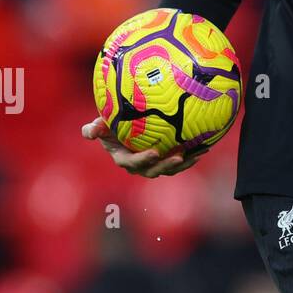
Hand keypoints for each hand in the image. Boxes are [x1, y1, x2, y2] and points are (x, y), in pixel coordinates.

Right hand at [81, 117, 207, 177]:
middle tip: (178, 157)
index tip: (154, 152)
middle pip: (153, 170)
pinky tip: (203, 147)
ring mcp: (153, 164)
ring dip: (183, 163)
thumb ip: (93, 129)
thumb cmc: (109, 122)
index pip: (132, 162)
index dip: (143, 160)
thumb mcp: (99, 123)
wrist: (123, 125)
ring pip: (169, 168)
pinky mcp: (165, 159)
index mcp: (123, 158)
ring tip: (195, 154)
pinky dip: (191, 156)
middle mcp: (139, 165)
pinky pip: (179, 161)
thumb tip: (88, 133)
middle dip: (166, 166)